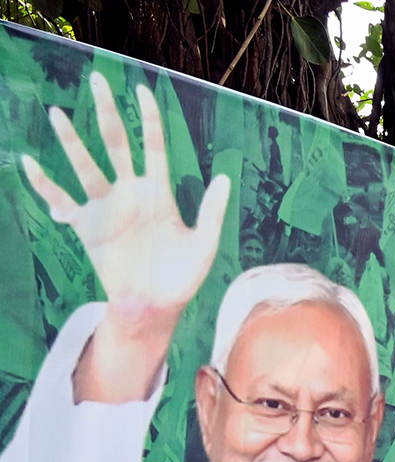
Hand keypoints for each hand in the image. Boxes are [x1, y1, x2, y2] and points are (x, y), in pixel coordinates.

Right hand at [21, 72, 229, 402]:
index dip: (149, 119)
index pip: (154, 146)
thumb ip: (211, 212)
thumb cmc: (182, 278)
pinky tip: (30, 165)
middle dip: (108, 112)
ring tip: (56, 114)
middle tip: (97, 80)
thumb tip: (223, 178)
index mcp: (160, 193)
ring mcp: (107, 208)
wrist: (155, 307)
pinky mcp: (88, 227)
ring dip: (71, 142)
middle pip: (117, 144)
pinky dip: (45, 185)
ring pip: (86, 166)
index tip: (143, 90)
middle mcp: (131, 193)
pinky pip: (61, 201)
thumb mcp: (204, 245)